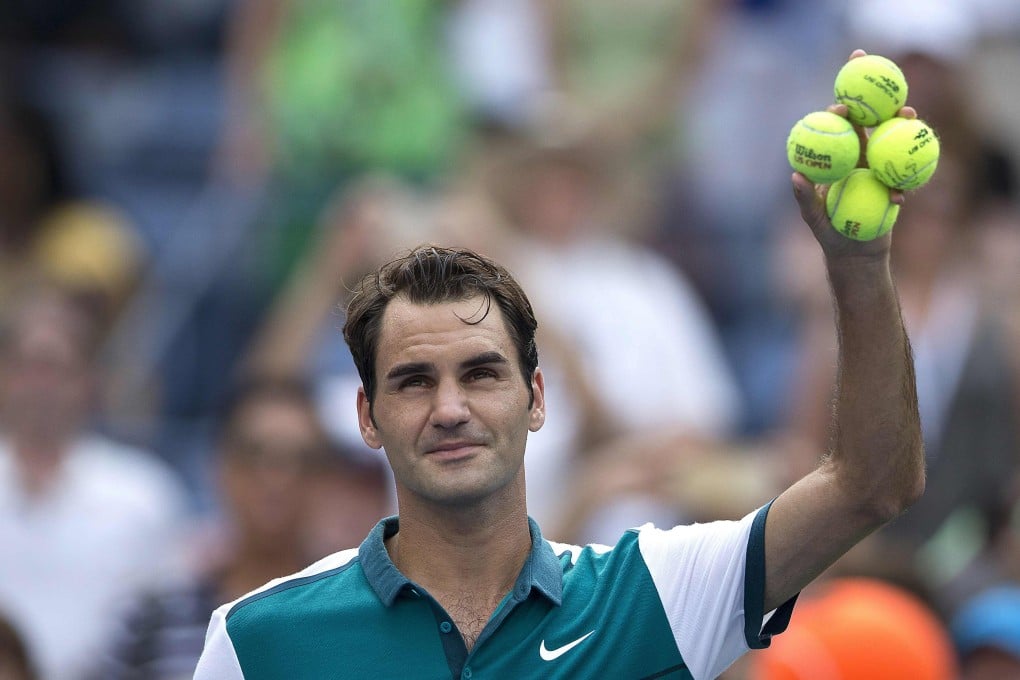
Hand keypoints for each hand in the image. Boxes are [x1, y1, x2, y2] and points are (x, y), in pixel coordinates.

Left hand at [792, 49, 914, 261]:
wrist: (854, 254)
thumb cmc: (829, 233)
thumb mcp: (813, 217)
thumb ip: (804, 198)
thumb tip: (795, 176)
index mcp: (840, 162)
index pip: (840, 132)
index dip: (841, 115)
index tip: (841, 106)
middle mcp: (861, 162)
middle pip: (873, 130)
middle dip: (885, 110)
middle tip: (895, 103)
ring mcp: (880, 173)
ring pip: (894, 147)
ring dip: (905, 130)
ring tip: (911, 117)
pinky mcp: (895, 189)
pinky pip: (903, 182)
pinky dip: (902, 186)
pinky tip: (899, 194)